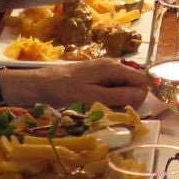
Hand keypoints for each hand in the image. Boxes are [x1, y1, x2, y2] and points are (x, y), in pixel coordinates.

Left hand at [2, 58, 147, 109]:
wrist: (36, 85)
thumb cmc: (63, 91)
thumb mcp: (91, 97)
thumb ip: (118, 96)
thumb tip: (143, 94)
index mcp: (112, 67)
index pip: (142, 80)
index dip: (140, 96)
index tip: (128, 110)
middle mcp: (111, 66)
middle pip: (133, 84)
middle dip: (128, 100)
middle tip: (112, 112)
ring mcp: (103, 72)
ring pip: (122, 89)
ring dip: (117, 102)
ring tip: (101, 110)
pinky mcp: (95, 79)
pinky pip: (110, 90)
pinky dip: (107, 101)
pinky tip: (96, 107)